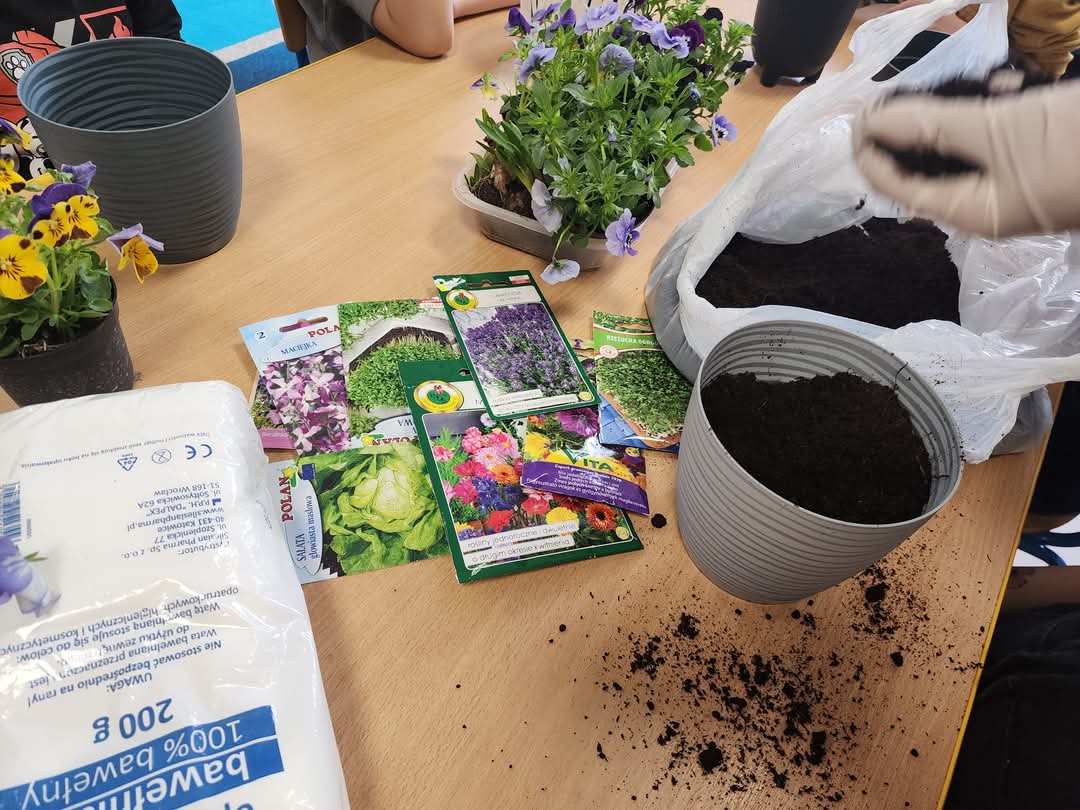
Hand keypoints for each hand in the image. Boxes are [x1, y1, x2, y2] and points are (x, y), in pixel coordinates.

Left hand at [852, 82, 1079, 237]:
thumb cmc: (1077, 146)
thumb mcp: (999, 132)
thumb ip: (933, 127)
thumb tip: (873, 124)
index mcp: (971, 212)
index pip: (899, 187)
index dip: (871, 152)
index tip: (856, 115)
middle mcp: (988, 204)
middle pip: (927, 168)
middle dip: (913, 129)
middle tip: (900, 92)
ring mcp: (1017, 182)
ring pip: (965, 147)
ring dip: (955, 113)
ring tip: (947, 86)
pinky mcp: (1042, 157)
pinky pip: (1000, 135)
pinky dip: (993, 108)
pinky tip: (1004, 83)